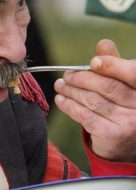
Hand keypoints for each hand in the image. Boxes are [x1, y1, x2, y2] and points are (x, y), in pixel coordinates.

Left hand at [54, 39, 135, 162]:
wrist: (125, 145)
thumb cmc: (123, 107)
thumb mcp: (123, 84)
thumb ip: (114, 65)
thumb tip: (103, 44)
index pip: (132, 73)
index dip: (112, 66)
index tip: (92, 63)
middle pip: (108, 86)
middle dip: (83, 78)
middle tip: (67, 75)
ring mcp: (129, 123)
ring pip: (94, 101)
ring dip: (72, 91)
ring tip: (60, 85)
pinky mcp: (112, 135)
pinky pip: (85, 116)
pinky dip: (69, 106)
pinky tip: (61, 100)